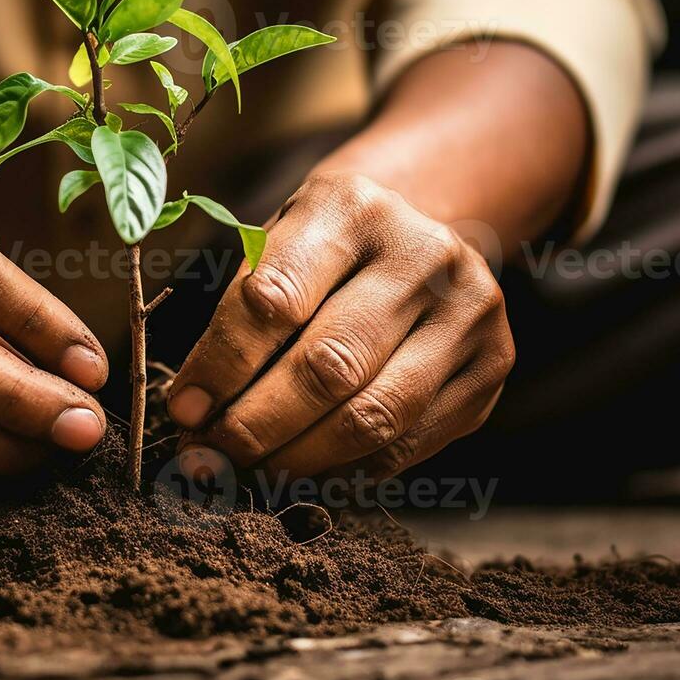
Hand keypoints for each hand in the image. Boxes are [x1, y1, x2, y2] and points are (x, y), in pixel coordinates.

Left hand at [168, 172, 513, 482]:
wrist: (420, 236)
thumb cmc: (324, 253)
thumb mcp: (276, 251)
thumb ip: (235, 322)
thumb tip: (192, 414)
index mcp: (351, 208)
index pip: (273, 300)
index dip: (221, 366)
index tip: (185, 410)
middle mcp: (423, 252)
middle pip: (328, 365)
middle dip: (257, 424)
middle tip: (213, 457)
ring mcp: (472, 308)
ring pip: (375, 414)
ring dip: (300, 458)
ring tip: (254, 471)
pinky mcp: (494, 362)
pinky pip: (412, 441)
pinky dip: (351, 469)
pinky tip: (311, 470)